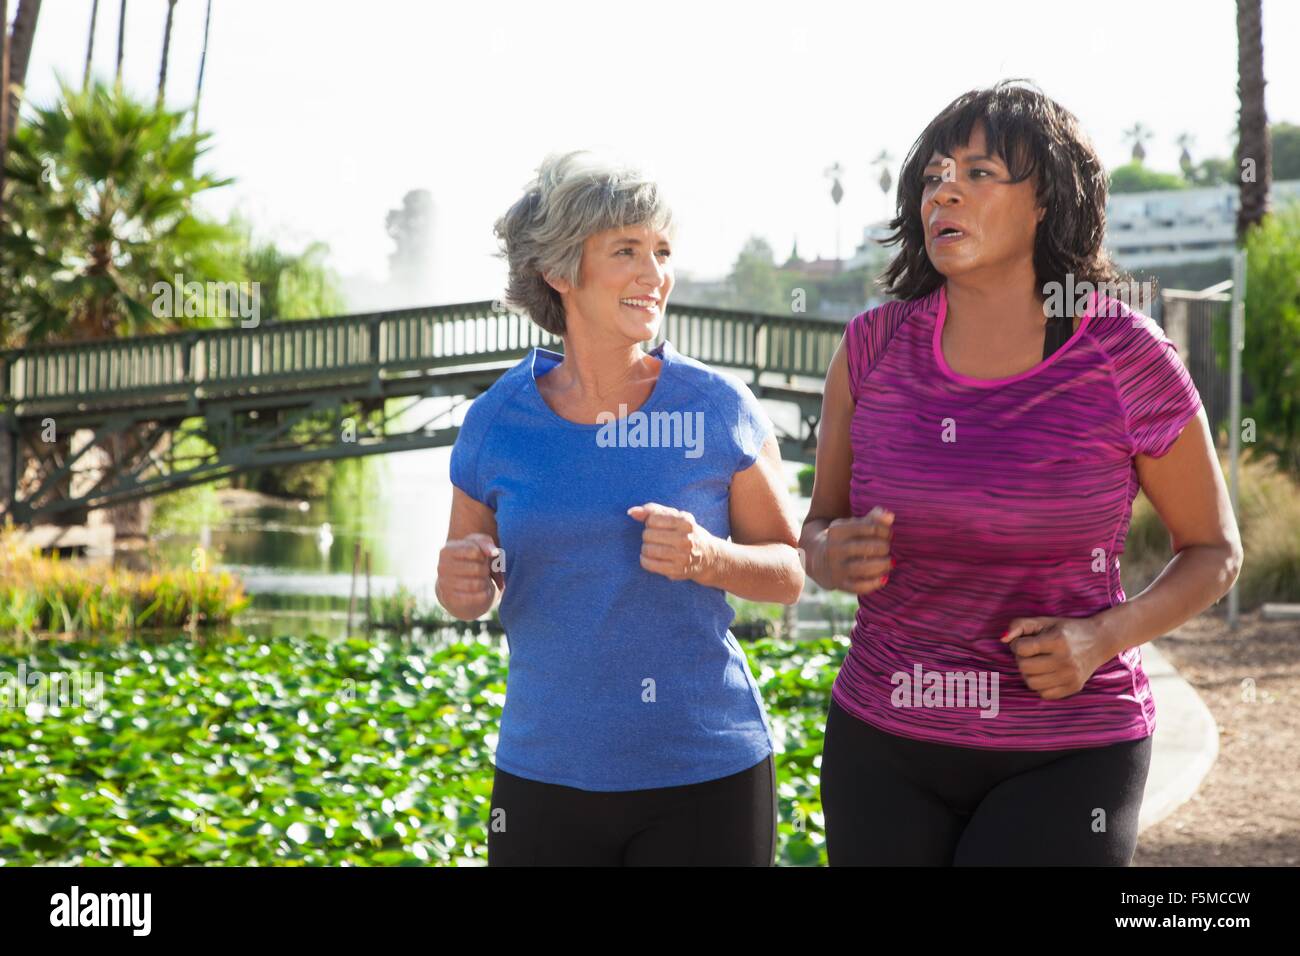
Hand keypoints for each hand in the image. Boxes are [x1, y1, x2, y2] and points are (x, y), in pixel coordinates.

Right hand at [436, 533, 498, 611]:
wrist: (458, 586)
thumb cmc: (471, 561)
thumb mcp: (478, 546)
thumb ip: (486, 543)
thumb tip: (493, 552)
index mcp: (446, 550)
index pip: (475, 551)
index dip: (483, 555)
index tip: (480, 558)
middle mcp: (442, 567)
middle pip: (478, 569)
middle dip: (485, 570)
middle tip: (482, 571)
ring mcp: (444, 585)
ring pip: (478, 584)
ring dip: (485, 583)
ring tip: (481, 580)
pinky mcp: (451, 600)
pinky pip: (477, 597)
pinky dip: (484, 594)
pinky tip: (480, 592)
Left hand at [627, 502, 716, 581]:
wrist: (708, 557)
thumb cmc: (687, 533)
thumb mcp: (676, 516)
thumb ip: (653, 510)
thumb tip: (631, 512)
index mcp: (686, 522)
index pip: (652, 520)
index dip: (650, 522)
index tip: (658, 526)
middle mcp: (685, 539)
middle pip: (648, 535)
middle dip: (648, 536)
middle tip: (657, 538)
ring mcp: (681, 557)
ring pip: (647, 549)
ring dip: (646, 548)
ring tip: (653, 547)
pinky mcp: (676, 571)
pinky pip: (648, 564)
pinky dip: (645, 560)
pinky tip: (650, 558)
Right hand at [821, 507, 893, 593]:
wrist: (819, 559)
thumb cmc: (845, 539)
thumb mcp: (853, 525)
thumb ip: (872, 519)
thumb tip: (890, 516)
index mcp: (837, 530)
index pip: (870, 528)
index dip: (885, 531)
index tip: (887, 534)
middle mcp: (834, 549)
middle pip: (869, 548)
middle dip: (885, 548)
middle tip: (887, 549)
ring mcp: (836, 568)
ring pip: (865, 568)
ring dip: (883, 565)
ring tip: (889, 562)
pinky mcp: (840, 583)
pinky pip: (861, 587)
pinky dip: (876, 583)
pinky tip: (884, 577)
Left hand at [1000, 615, 1114, 699]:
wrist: (1099, 641)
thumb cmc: (1066, 630)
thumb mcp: (1044, 622)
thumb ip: (1019, 625)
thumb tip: (1002, 639)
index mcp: (1058, 641)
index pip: (1022, 649)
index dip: (1017, 645)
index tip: (1026, 642)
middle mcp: (1066, 660)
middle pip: (1024, 668)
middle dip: (1022, 660)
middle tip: (1031, 654)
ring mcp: (1071, 677)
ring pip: (1032, 683)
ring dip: (1029, 673)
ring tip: (1037, 664)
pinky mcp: (1074, 688)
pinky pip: (1044, 694)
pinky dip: (1041, 685)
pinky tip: (1047, 674)